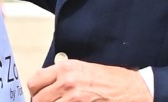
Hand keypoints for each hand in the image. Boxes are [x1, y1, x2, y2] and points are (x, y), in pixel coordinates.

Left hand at [26, 57, 149, 101]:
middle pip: (38, 99)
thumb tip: (45, 85)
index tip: (37, 95)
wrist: (133, 89)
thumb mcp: (82, 68)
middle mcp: (66, 82)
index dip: (34, 92)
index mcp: (64, 68)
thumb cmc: (110, 79)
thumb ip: (61, 75)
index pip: (34, 82)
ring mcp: (74, 98)